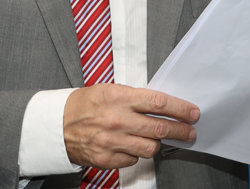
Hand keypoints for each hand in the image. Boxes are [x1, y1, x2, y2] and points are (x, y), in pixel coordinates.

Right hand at [64, 84, 199, 169]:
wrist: (57, 125)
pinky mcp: (106, 159)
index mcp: (119, 97)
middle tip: (190, 131)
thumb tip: (162, 105)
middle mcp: (117, 120)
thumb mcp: (109, 90)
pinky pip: (133, 160)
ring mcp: (111, 141)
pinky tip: (132, 146)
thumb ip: (135, 97)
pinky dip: (137, 154)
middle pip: (159, 128)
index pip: (158, 103)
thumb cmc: (85, 104)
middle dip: (180, 130)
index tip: (192, 112)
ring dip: (158, 144)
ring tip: (159, 139)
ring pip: (150, 148)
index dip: (180, 109)